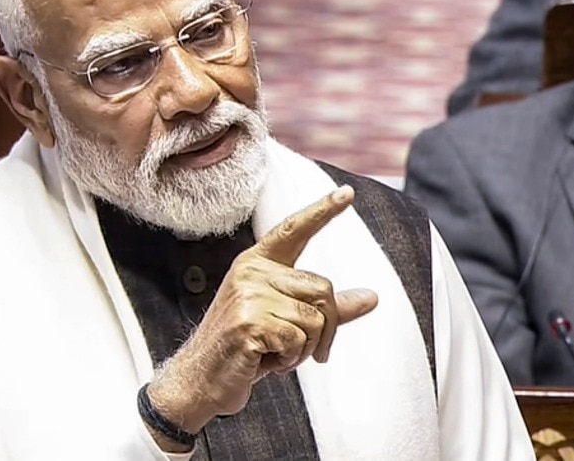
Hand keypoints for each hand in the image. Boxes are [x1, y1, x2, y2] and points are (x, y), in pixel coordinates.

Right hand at [148, 185, 378, 437]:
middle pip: (323, 289)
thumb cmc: (247, 349)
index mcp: (258, 264)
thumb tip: (372, 297)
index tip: (347, 193)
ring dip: (306, 349)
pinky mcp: (248, 321)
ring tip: (277, 353)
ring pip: (315, 320)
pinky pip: (298, 341)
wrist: (202, 379)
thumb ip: (328, 308)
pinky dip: (291, 360)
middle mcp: (252, 272)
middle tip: (303, 350)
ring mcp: (248, 295)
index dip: (322, 210)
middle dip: (325, 330)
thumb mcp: (288, 322)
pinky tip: (266, 361)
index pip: (295, 230)